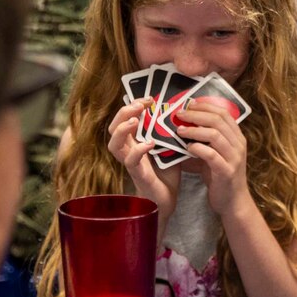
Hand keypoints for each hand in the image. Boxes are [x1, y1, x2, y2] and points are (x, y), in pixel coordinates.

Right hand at [107, 99, 180, 223]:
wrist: (168, 198)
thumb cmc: (167, 171)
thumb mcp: (171, 146)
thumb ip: (171, 131)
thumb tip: (182, 110)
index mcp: (134, 141)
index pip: (125, 119)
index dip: (133, 106)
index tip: (149, 98)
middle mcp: (128, 150)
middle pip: (113, 128)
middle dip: (124, 112)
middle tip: (141, 104)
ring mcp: (131, 163)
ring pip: (114, 144)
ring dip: (123, 130)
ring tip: (136, 121)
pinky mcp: (138, 175)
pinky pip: (131, 162)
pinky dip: (138, 151)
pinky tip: (149, 143)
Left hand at [175, 99, 252, 217]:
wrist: (233, 201)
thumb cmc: (220, 176)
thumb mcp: (215, 154)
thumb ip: (205, 141)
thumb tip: (182, 125)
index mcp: (237, 137)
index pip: (224, 113)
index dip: (206, 106)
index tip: (189, 104)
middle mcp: (238, 144)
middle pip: (218, 120)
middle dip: (197, 114)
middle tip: (179, 114)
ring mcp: (234, 157)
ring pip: (215, 135)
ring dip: (194, 130)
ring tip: (179, 130)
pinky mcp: (226, 171)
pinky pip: (211, 154)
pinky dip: (197, 148)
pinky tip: (186, 148)